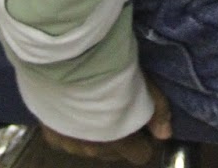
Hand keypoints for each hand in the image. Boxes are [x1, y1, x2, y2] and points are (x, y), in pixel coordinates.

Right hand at [40, 81, 171, 162]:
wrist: (68, 62)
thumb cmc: (109, 73)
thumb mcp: (142, 86)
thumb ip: (157, 112)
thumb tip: (166, 135)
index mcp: (119, 142)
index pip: (140, 155)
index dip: (144, 140)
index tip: (142, 123)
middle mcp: (94, 150)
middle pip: (114, 151)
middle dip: (118, 136)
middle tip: (117, 109)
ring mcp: (70, 144)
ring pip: (89, 147)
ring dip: (94, 134)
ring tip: (94, 107)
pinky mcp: (51, 134)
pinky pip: (67, 139)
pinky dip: (72, 128)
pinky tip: (74, 109)